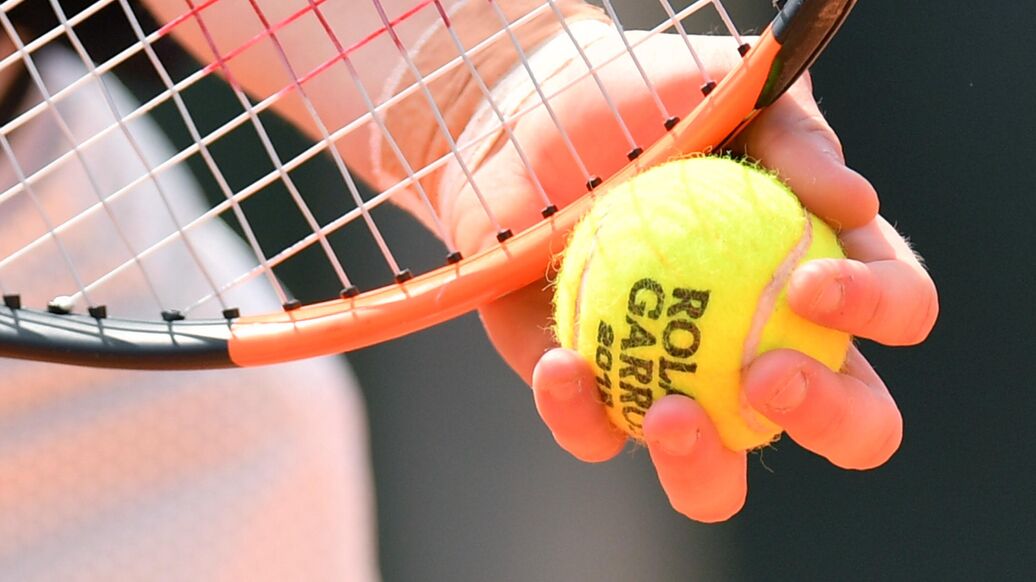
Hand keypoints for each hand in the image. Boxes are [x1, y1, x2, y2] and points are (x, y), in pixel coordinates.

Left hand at [445, 33, 937, 521]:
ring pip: (715, 479)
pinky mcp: (596, 402)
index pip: (894, 310)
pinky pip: (596, 436)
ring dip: (702, 465)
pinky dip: (579, 414)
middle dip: (828, 417)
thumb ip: (795, 136)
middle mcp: (765, 346)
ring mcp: (682, 385)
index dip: (875, 310)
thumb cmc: (646, 104)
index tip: (807, 282)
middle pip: (846, 424)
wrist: (530, 122)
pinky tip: (561, 364)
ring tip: (668, 414)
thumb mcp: (730, 93)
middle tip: (766, 376)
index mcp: (823, 274)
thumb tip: (855, 200)